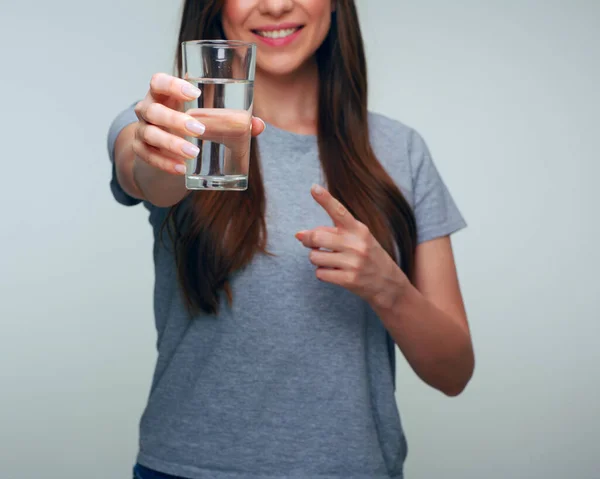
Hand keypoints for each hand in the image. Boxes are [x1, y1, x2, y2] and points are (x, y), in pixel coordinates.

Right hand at [132, 73, 264, 174]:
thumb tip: (258, 125)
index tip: (194, 93)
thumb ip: (230, 119)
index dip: (173, 85)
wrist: (163, 145)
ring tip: (193, 153)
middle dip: (175, 120)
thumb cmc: (188, 122)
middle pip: (153, 110)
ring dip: (171, 144)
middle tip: (200, 130)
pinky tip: (181, 169)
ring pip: (149, 134)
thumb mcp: (204, 117)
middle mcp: (147, 109)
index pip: (158, 81)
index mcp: (163, 94)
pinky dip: (164, 163)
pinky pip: (147, 156)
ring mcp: (141, 130)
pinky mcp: (140, 150)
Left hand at [296, 185, 408, 309]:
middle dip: (308, 241)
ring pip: (315, 256)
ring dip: (316, 259)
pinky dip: (322, 273)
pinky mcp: (349, 280)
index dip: (325, 199)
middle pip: (317, 237)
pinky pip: (320, 273)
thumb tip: (299, 234)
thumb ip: (330, 233)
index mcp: (359, 229)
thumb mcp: (356, 239)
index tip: (314, 188)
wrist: (389, 283)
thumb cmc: (368, 256)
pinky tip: (334, 273)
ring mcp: (353, 263)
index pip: (339, 211)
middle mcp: (357, 244)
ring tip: (328, 260)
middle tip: (310, 243)